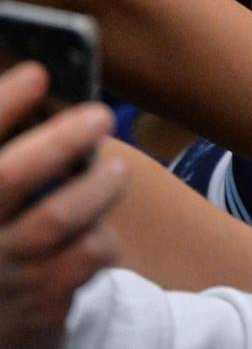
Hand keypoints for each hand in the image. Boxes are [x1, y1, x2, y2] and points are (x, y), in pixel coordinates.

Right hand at [0, 63, 128, 348]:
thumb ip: (9, 146)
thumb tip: (38, 81)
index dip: (2, 104)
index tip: (38, 72)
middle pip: (8, 177)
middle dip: (58, 139)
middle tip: (100, 114)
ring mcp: (3, 272)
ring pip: (57, 218)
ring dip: (96, 185)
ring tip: (117, 169)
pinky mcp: (40, 303)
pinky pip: (85, 257)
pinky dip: (102, 235)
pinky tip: (101, 228)